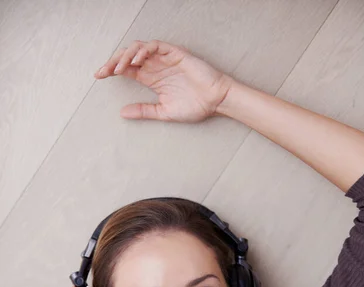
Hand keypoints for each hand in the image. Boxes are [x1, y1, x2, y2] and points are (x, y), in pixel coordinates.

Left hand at [94, 39, 234, 122]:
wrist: (215, 101)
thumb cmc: (194, 106)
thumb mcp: (164, 112)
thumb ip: (144, 111)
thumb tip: (122, 113)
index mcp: (151, 78)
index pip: (126, 69)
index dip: (111, 70)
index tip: (98, 76)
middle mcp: (155, 66)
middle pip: (128, 57)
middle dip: (113, 62)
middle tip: (102, 72)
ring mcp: (164, 58)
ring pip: (139, 49)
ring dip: (126, 56)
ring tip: (118, 68)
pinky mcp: (175, 53)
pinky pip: (155, 46)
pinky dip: (143, 50)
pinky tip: (136, 60)